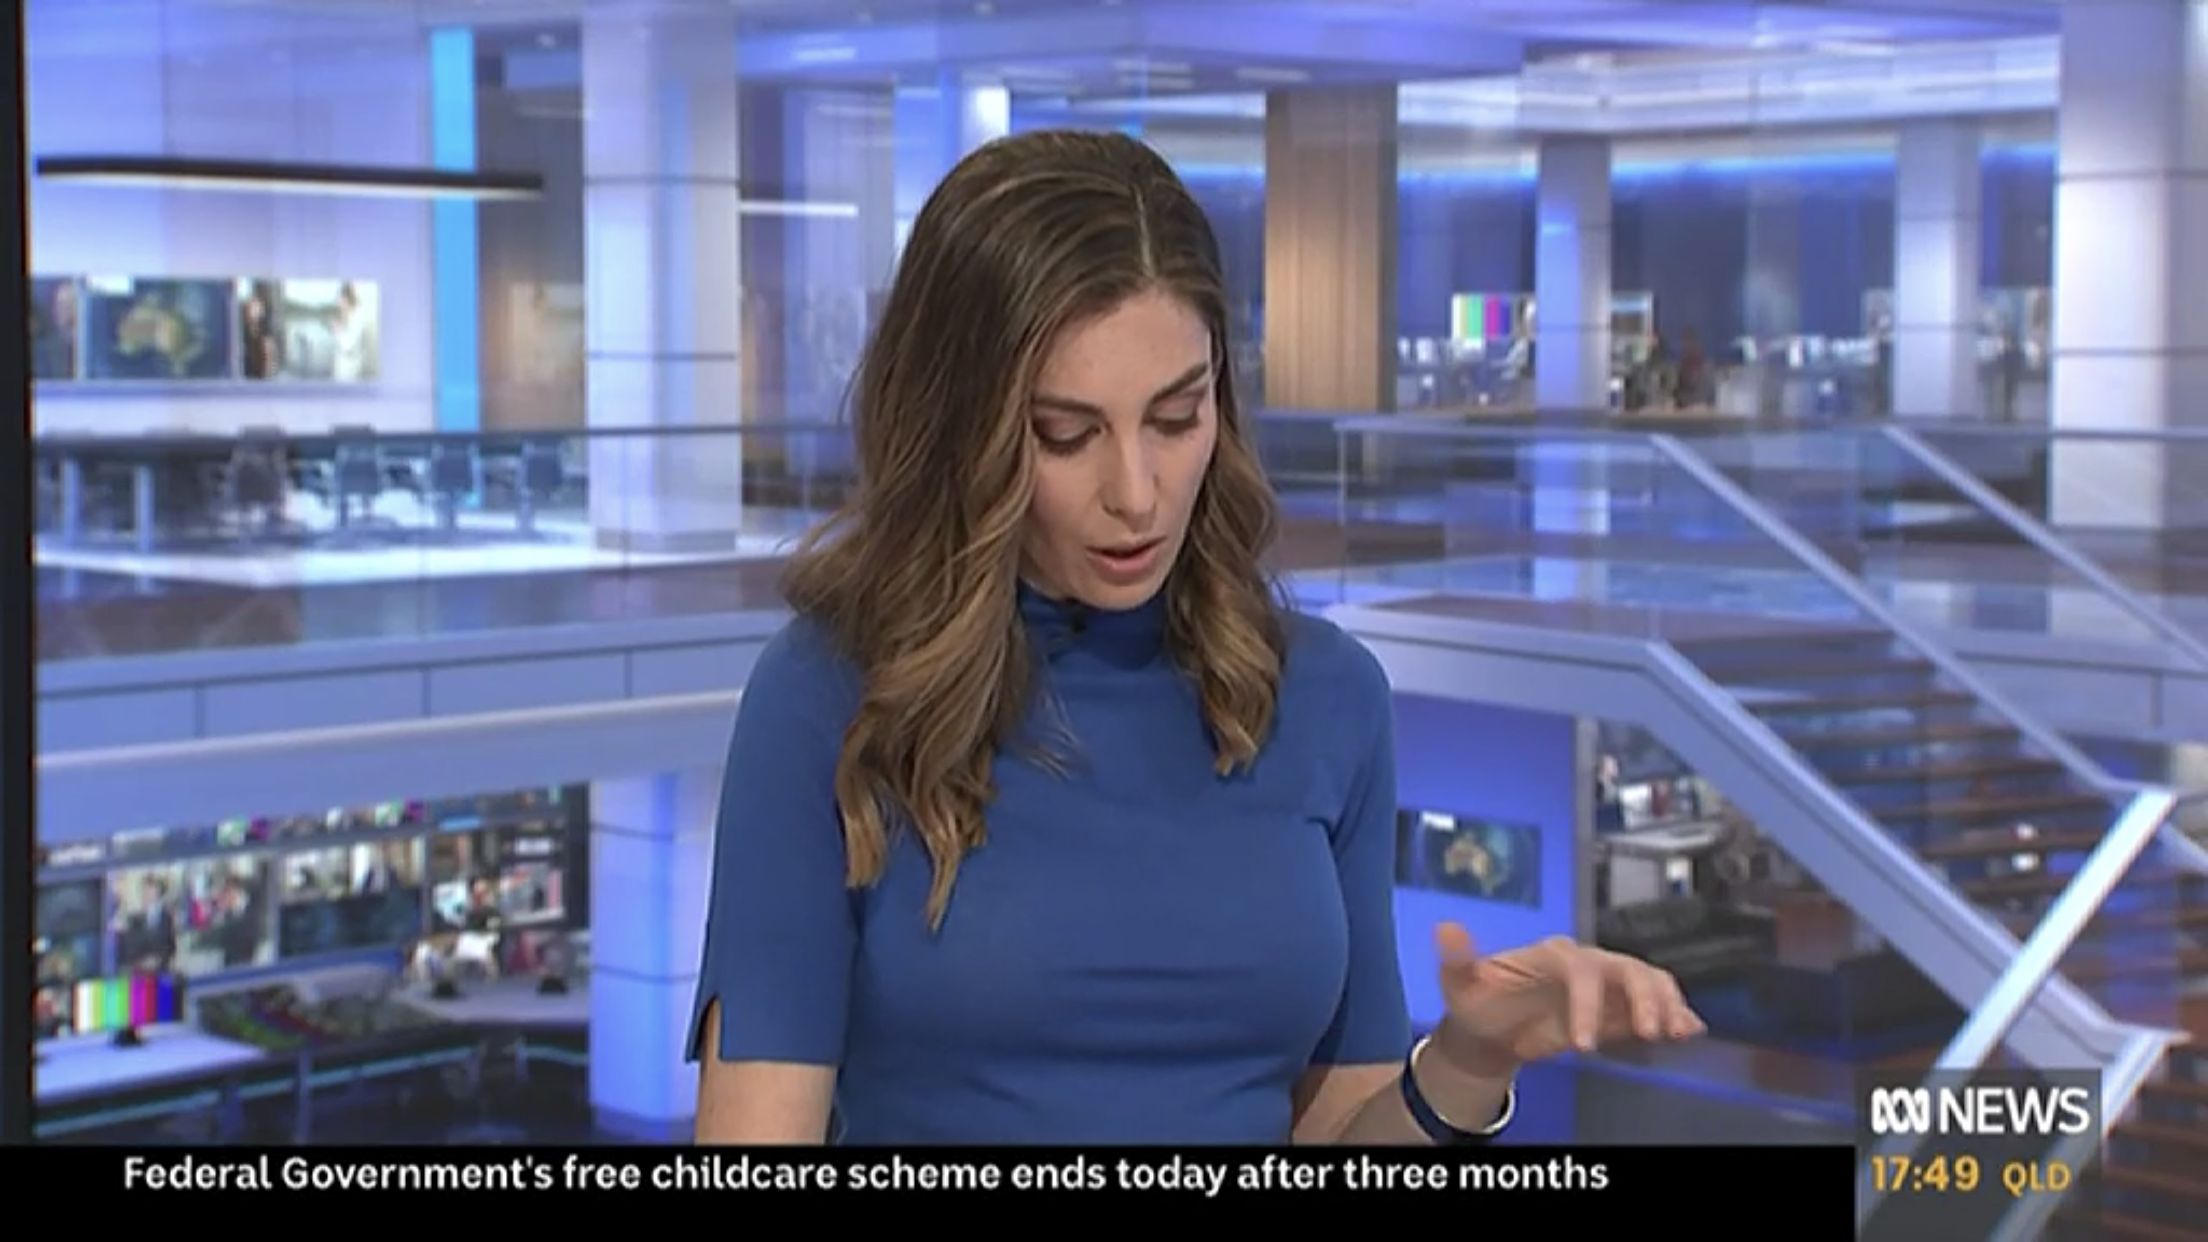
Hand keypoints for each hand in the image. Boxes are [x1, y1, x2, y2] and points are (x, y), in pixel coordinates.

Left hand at [1426, 923, 1705, 1077]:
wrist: (1489, 1030)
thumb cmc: (1477, 1003)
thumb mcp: (1460, 984)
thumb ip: (1457, 959)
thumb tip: (1444, 927)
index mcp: (1550, 955)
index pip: (1580, 969)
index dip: (1588, 1003)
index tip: (1584, 1045)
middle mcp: (1584, 964)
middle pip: (1626, 968)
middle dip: (1642, 998)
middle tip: (1648, 1032)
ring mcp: (1604, 986)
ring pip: (1647, 982)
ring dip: (1665, 1003)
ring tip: (1675, 1032)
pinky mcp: (1616, 1010)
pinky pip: (1651, 1006)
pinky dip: (1673, 1014)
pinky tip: (1689, 1031)